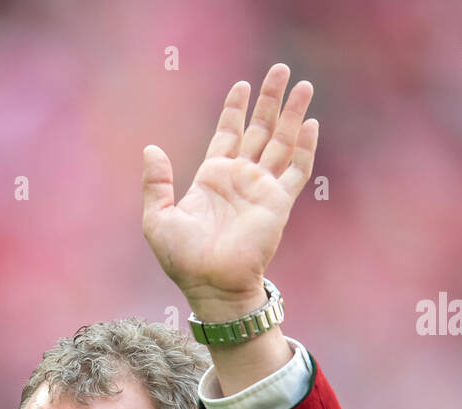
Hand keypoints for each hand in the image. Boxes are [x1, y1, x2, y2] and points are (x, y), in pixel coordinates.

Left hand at [142, 64, 316, 320]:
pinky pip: (296, 169)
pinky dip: (305, 147)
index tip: (242, 84)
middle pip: (260, 129)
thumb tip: (150, 148)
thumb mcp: (157, 219)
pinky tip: (310, 123)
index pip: (227, 133)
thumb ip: (155, 183)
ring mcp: (261, 188)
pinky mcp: (278, 202)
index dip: (235, 109)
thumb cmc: (183, 260)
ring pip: (282, 141)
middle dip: (270, 100)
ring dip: (293, 114)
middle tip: (281, 69)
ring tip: (303, 84)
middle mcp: (240, 178)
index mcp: (212, 178)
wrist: (211, 285)